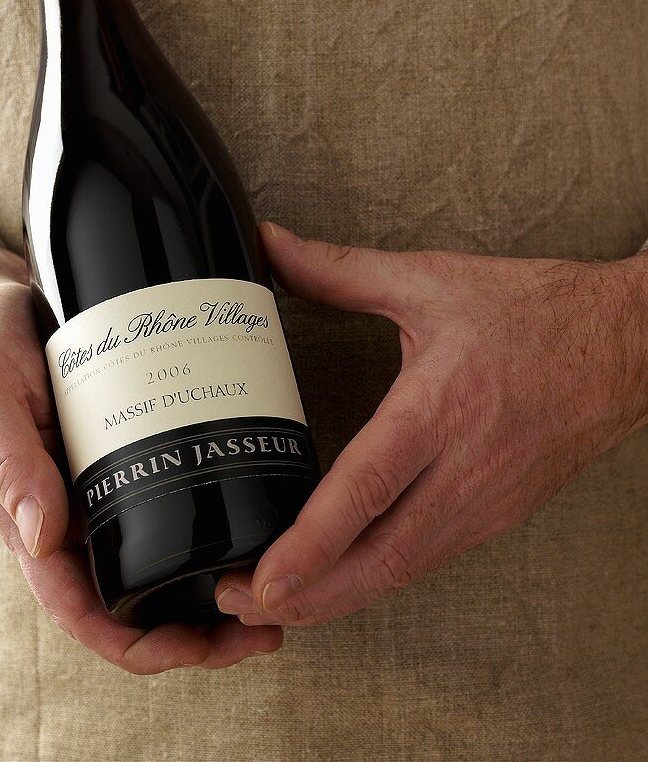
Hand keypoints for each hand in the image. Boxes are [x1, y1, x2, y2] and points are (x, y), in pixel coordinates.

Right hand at [0, 230, 281, 671]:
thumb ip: (7, 461)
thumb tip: (45, 538)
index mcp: (29, 521)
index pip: (81, 609)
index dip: (136, 644)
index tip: (195, 650)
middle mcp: (70, 516)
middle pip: (134, 601)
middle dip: (196, 633)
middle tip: (265, 632)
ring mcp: (101, 486)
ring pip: (158, 562)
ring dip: (211, 588)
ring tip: (276, 583)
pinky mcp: (127, 450)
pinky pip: (168, 501)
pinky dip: (207, 526)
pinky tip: (251, 518)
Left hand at [215, 222, 647, 626]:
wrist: (626, 347)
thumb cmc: (536, 314)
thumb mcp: (431, 280)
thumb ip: (341, 270)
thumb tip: (274, 247)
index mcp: (443, 407)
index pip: (369, 487)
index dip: (314, 541)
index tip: (266, 577)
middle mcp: (465, 470)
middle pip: (381, 559)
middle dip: (308, 596)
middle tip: (241, 604)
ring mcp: (485, 503)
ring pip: (403, 572)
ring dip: (337, 598)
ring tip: (275, 604)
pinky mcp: (496, 515)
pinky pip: (427, 560)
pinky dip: (377, 580)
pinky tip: (339, 581)